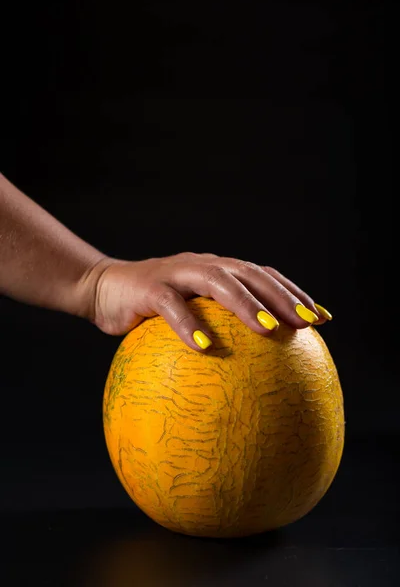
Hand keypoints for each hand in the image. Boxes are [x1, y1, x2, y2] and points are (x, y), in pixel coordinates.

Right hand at [88, 253, 331, 350]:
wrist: (102, 288)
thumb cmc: (150, 308)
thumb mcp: (189, 312)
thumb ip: (217, 324)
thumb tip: (253, 364)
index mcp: (216, 269)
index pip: (263, 275)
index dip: (294, 292)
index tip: (324, 318)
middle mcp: (202, 265)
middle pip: (249, 273)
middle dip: (282, 296)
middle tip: (310, 323)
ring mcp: (176, 272)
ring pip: (217, 281)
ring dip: (245, 304)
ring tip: (270, 329)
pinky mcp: (150, 287)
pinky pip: (172, 306)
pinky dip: (189, 325)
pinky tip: (206, 348)